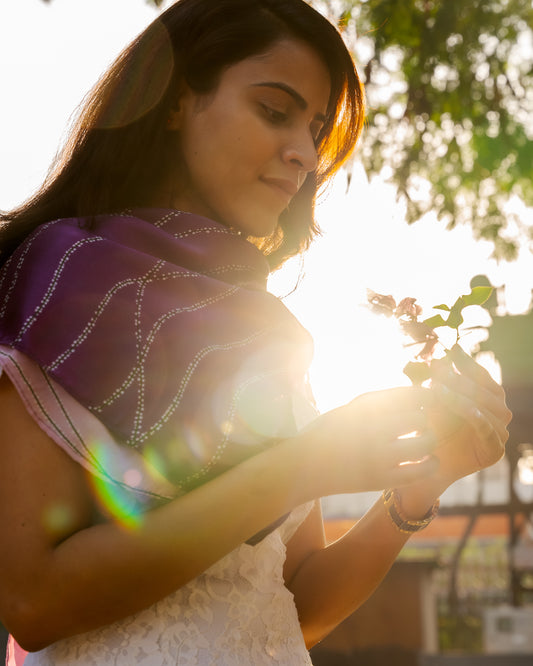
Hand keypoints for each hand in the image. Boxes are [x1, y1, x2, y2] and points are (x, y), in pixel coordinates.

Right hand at [310, 386, 439, 494]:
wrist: (305, 466)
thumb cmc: (330, 434)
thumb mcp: (350, 409)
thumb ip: (379, 402)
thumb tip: (420, 396)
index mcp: (364, 407)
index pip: (408, 395)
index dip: (424, 396)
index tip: (426, 399)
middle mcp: (372, 429)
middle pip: (419, 418)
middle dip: (422, 420)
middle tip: (418, 425)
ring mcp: (377, 456)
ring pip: (424, 443)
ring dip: (429, 440)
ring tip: (423, 442)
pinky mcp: (380, 480)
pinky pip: (419, 472)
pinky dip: (431, 464)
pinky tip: (429, 460)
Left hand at [427, 344, 510, 486]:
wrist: (430, 462)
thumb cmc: (434, 428)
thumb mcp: (435, 401)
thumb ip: (439, 382)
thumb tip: (436, 358)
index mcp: (488, 397)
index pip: (481, 375)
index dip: (467, 362)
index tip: (451, 348)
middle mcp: (499, 412)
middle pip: (484, 389)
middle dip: (459, 378)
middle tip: (437, 370)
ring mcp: (500, 431)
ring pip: (485, 408)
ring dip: (461, 396)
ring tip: (438, 390)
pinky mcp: (495, 450)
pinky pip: (488, 430)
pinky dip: (477, 418)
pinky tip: (467, 409)